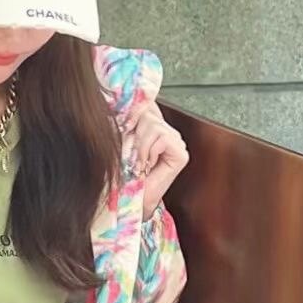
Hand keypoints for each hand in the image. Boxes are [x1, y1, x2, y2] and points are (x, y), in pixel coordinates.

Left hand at [122, 101, 188, 218]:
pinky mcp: (181, 153)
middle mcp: (168, 132)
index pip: (146, 105)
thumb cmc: (124, 173)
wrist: (131, 199)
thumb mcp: (121, 141)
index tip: (123, 128)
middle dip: (134, 135)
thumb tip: (122, 103)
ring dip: (139, 146)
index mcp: (155, 127)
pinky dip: (148, 151)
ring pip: (153, 125)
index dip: (132, 113)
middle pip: (148, 114)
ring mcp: (177, 142)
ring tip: (138, 162)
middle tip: (131, 155)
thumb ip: (127, 121)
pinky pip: (161, 137)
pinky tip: (147, 165)